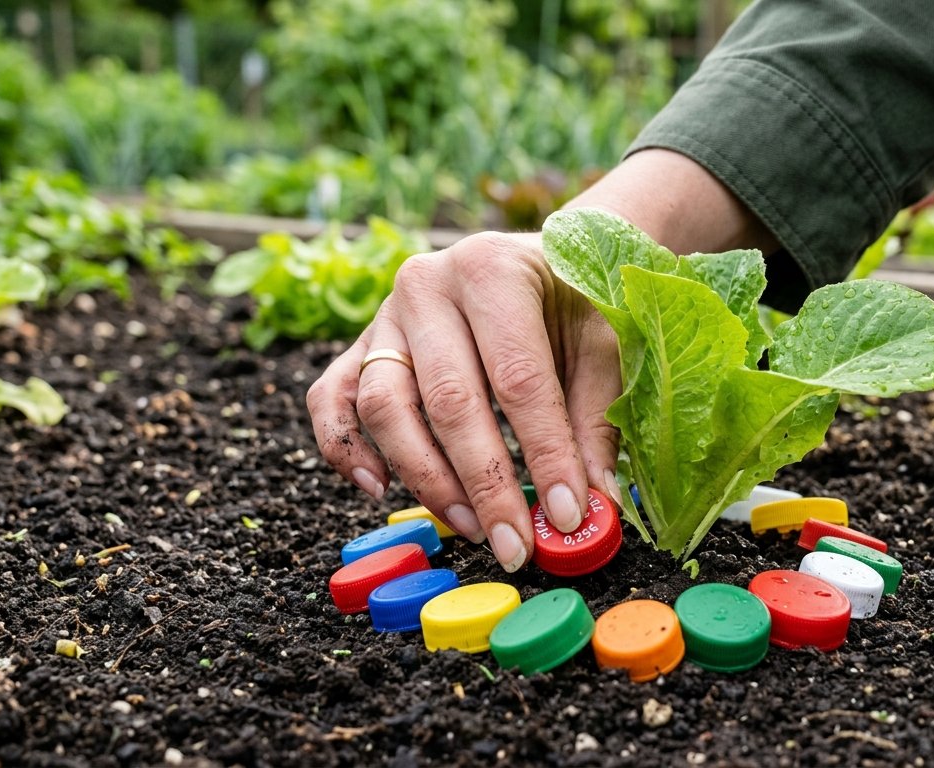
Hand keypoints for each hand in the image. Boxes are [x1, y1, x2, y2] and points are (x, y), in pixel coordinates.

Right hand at [307, 231, 621, 571]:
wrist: (536, 258)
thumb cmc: (572, 300)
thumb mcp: (602, 343)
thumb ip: (595, 419)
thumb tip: (596, 503)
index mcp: (493, 270)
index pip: (518, 378)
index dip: (544, 453)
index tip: (566, 515)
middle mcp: (428, 285)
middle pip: (448, 399)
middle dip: (485, 485)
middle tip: (514, 545)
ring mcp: (385, 315)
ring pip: (385, 407)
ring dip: (426, 479)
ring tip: (471, 526)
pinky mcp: (360, 345)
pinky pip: (332, 399)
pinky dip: (345, 449)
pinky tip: (381, 490)